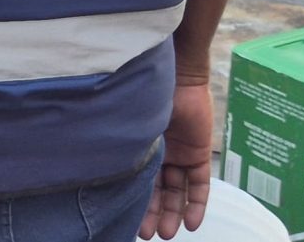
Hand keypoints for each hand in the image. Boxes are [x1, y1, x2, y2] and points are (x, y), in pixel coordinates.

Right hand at [140, 78, 213, 238]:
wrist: (176, 76)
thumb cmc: (146, 94)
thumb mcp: (132, 123)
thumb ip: (125, 144)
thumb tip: (104, 167)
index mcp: (141, 145)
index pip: (140, 180)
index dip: (137, 202)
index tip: (130, 222)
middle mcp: (161, 152)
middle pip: (158, 190)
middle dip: (153, 213)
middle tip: (147, 233)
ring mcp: (181, 154)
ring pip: (177, 191)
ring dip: (173, 212)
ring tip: (167, 233)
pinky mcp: (199, 154)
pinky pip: (199, 184)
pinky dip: (196, 203)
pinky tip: (192, 223)